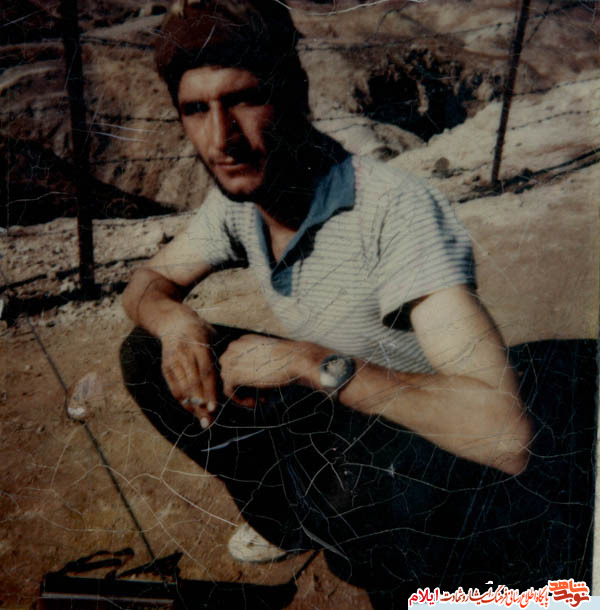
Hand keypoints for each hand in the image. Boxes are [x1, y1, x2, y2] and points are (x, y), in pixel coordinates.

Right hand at [157, 305, 216, 427]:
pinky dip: (184, 402)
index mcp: (200, 346)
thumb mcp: (214, 338)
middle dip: (202, 406)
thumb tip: (234, 377)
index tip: (215, 408)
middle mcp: (184, 355)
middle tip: (211, 422)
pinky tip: (193, 411)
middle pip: (194, 385)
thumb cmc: (201, 332)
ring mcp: (173, 361)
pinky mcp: (165, 367)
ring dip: (193, 408)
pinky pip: (174, 389)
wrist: (174, 322)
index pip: (206, 373)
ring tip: (204, 421)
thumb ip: (220, 357)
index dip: (210, 392)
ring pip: (183, 389)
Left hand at [218, 334, 303, 405]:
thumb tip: (249, 379)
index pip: (236, 362)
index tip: (261, 384)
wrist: (294, 359)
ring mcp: (230, 360)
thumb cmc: (287, 359)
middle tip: (261, 394)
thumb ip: (255, 363)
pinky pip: (228, 391)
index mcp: (242, 341)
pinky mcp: (232, 375)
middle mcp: (233, 347)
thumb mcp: (268, 356)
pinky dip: (240, 400)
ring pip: (228, 382)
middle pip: (230, 371)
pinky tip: (255, 402)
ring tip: (261, 398)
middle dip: (244, 384)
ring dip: (244, 393)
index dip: (248, 376)